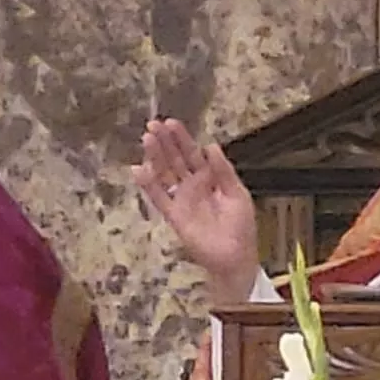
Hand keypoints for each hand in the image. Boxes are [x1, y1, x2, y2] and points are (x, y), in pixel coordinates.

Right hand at [132, 118, 259, 300]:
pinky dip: (148, 185)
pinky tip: (138, 170)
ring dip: (155, 157)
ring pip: (164, 174)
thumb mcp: (237, 193)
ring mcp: (181, 199)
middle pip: (174, 159)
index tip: (170, 123)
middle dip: (164, 142)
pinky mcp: (174, 215)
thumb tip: (211, 146)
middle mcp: (192, 186)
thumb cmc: (240, 226)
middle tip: (152, 125)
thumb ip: (223, 170)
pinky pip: (159, 197)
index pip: (192, 153)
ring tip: (146, 139)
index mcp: (209, 178)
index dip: (181, 139)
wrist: (235, 256)